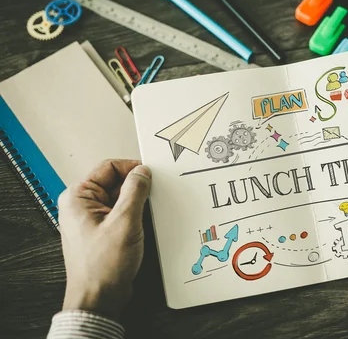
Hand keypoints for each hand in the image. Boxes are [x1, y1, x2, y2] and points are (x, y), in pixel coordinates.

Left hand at [58, 159, 151, 318]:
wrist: (100, 297)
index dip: (132, 168)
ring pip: (120, 199)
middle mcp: (81, 206)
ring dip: (136, 204)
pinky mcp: (102, 232)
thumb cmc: (102, 266)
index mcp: (78, 197)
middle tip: (152, 197)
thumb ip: (135, 191)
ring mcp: (91, 220)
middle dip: (136, 189)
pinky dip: (135, 217)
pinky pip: (121, 214)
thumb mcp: (125, 221)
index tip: (151, 175)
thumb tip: (142, 172)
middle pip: (116, 182)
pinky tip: (142, 226)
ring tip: (144, 217)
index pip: (109, 167)